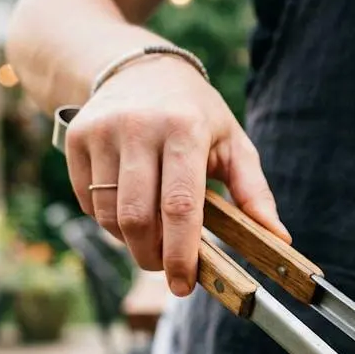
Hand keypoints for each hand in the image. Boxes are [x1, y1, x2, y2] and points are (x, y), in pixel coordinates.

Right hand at [64, 56, 289, 296]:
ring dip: (130, 241)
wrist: (138, 68)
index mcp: (184, 128)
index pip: (180, 206)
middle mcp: (139, 127)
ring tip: (150, 234)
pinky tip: (127, 207)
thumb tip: (277, 236)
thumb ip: (254, 191)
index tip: (184, 285)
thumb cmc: (194, 113)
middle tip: (166, 268)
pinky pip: (87, 203)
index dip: (181, 253)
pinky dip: (108, 220)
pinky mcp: (76, 139)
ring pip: (109, 216)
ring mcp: (102, 132)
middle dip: (152, 257)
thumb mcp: (232, 142)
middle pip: (137, 218)